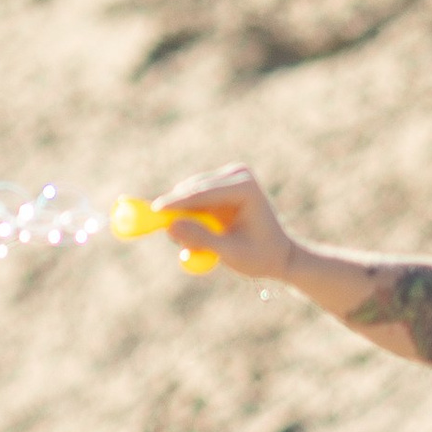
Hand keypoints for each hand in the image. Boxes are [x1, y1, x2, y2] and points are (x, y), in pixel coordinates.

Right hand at [155, 163, 297, 280]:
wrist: (278, 254)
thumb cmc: (261, 255)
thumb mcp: (231, 252)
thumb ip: (201, 239)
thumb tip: (170, 227)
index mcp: (246, 188)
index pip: (203, 192)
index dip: (176, 203)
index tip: (153, 212)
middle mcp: (236, 176)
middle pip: (191, 189)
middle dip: (176, 212)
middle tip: (165, 235)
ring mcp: (226, 179)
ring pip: (187, 195)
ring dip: (183, 219)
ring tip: (197, 246)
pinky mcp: (216, 186)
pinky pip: (189, 201)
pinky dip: (188, 219)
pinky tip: (206, 234)